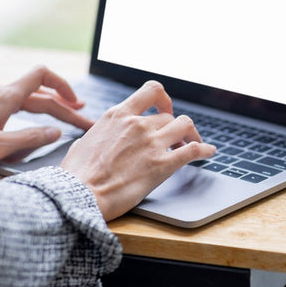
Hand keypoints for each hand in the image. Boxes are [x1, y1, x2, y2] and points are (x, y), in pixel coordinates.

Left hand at [0, 66, 93, 172]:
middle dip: (64, 106)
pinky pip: (13, 104)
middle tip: (82, 121)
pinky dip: (32, 110)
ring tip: (65, 116)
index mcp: (5, 97)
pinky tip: (34, 121)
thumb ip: (31, 138)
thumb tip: (56, 132)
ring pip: (27, 98)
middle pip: (39, 93)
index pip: (42, 76)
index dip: (64, 87)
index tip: (77, 104)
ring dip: (49, 106)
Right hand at [61, 80, 215, 220]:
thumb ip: (102, 133)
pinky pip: (193, 150)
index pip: (151, 91)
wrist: (78, 196)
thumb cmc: (76, 174)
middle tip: (177, 138)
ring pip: (185, 125)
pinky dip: (204, 150)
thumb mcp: (85, 141)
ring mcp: (152, 143)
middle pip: (169, 116)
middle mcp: (138, 124)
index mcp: (118, 115)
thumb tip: (103, 136)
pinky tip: (209, 152)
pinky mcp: (162, 165)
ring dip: (191, 134)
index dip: (163, 98)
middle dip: (174, 126)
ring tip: (193, 143)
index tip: (165, 108)